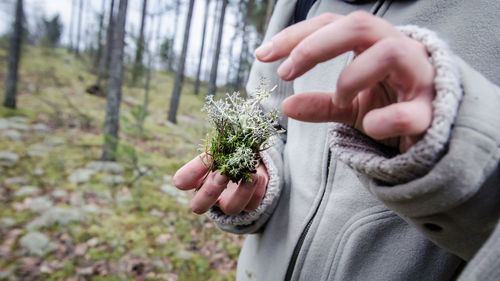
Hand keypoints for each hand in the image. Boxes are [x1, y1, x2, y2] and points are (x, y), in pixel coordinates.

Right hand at [173, 154, 268, 214]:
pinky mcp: (250, 205)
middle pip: (199, 206)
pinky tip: (259, 176)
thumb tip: (217, 152)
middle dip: (210, 190)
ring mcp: (230, 202)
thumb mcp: (223, 148)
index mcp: (198, 178)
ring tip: (252, 175)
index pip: (182, 181)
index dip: (188, 174)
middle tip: (223, 174)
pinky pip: (253, 204)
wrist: (254, 159)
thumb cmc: (233, 152)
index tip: (207, 158)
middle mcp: (211, 194)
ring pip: (231, 208)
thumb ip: (217, 149)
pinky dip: (257, 190)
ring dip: (241, 192)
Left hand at [255, 11, 435, 151]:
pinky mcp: (434, 112)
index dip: (296, 35)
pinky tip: (371, 128)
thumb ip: (321, 103)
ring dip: (353, 76)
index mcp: (375, 45)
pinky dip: (385, 120)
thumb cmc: (391, 108)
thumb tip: (286, 106)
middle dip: (316, 44)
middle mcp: (400, 51)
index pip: (333, 24)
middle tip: (286, 71)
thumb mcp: (350, 105)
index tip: (263, 54)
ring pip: (391, 52)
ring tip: (340, 99)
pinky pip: (411, 111)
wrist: (432, 137)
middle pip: (361, 25)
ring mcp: (421, 78)